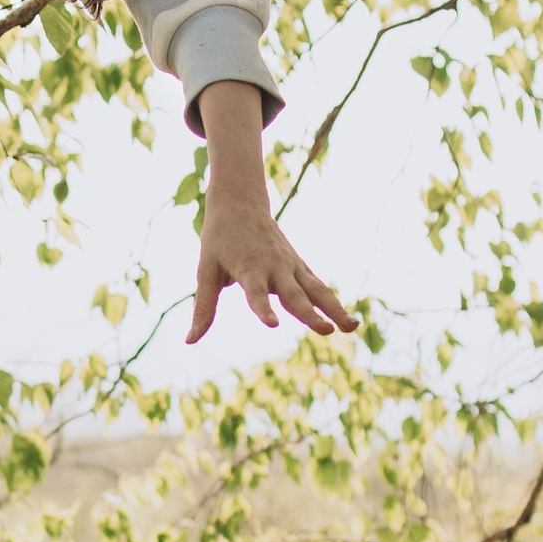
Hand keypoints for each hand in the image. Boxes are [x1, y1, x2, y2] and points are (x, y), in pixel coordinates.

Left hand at [189, 187, 355, 344]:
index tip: (273, 324)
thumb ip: (203, 308)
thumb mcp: (205, 271)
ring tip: (352, 328)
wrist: (241, 201)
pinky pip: (318, 286)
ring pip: (317, 289)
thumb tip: (190, 341)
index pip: (256, 293)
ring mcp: (291, 265)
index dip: (263, 309)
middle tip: (327, 331)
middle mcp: (274, 267)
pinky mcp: (299, 265)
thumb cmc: (219, 238)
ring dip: (335, 308)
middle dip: (311, 314)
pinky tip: (346, 321)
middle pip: (295, 295)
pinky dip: (332, 302)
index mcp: (249, 268)